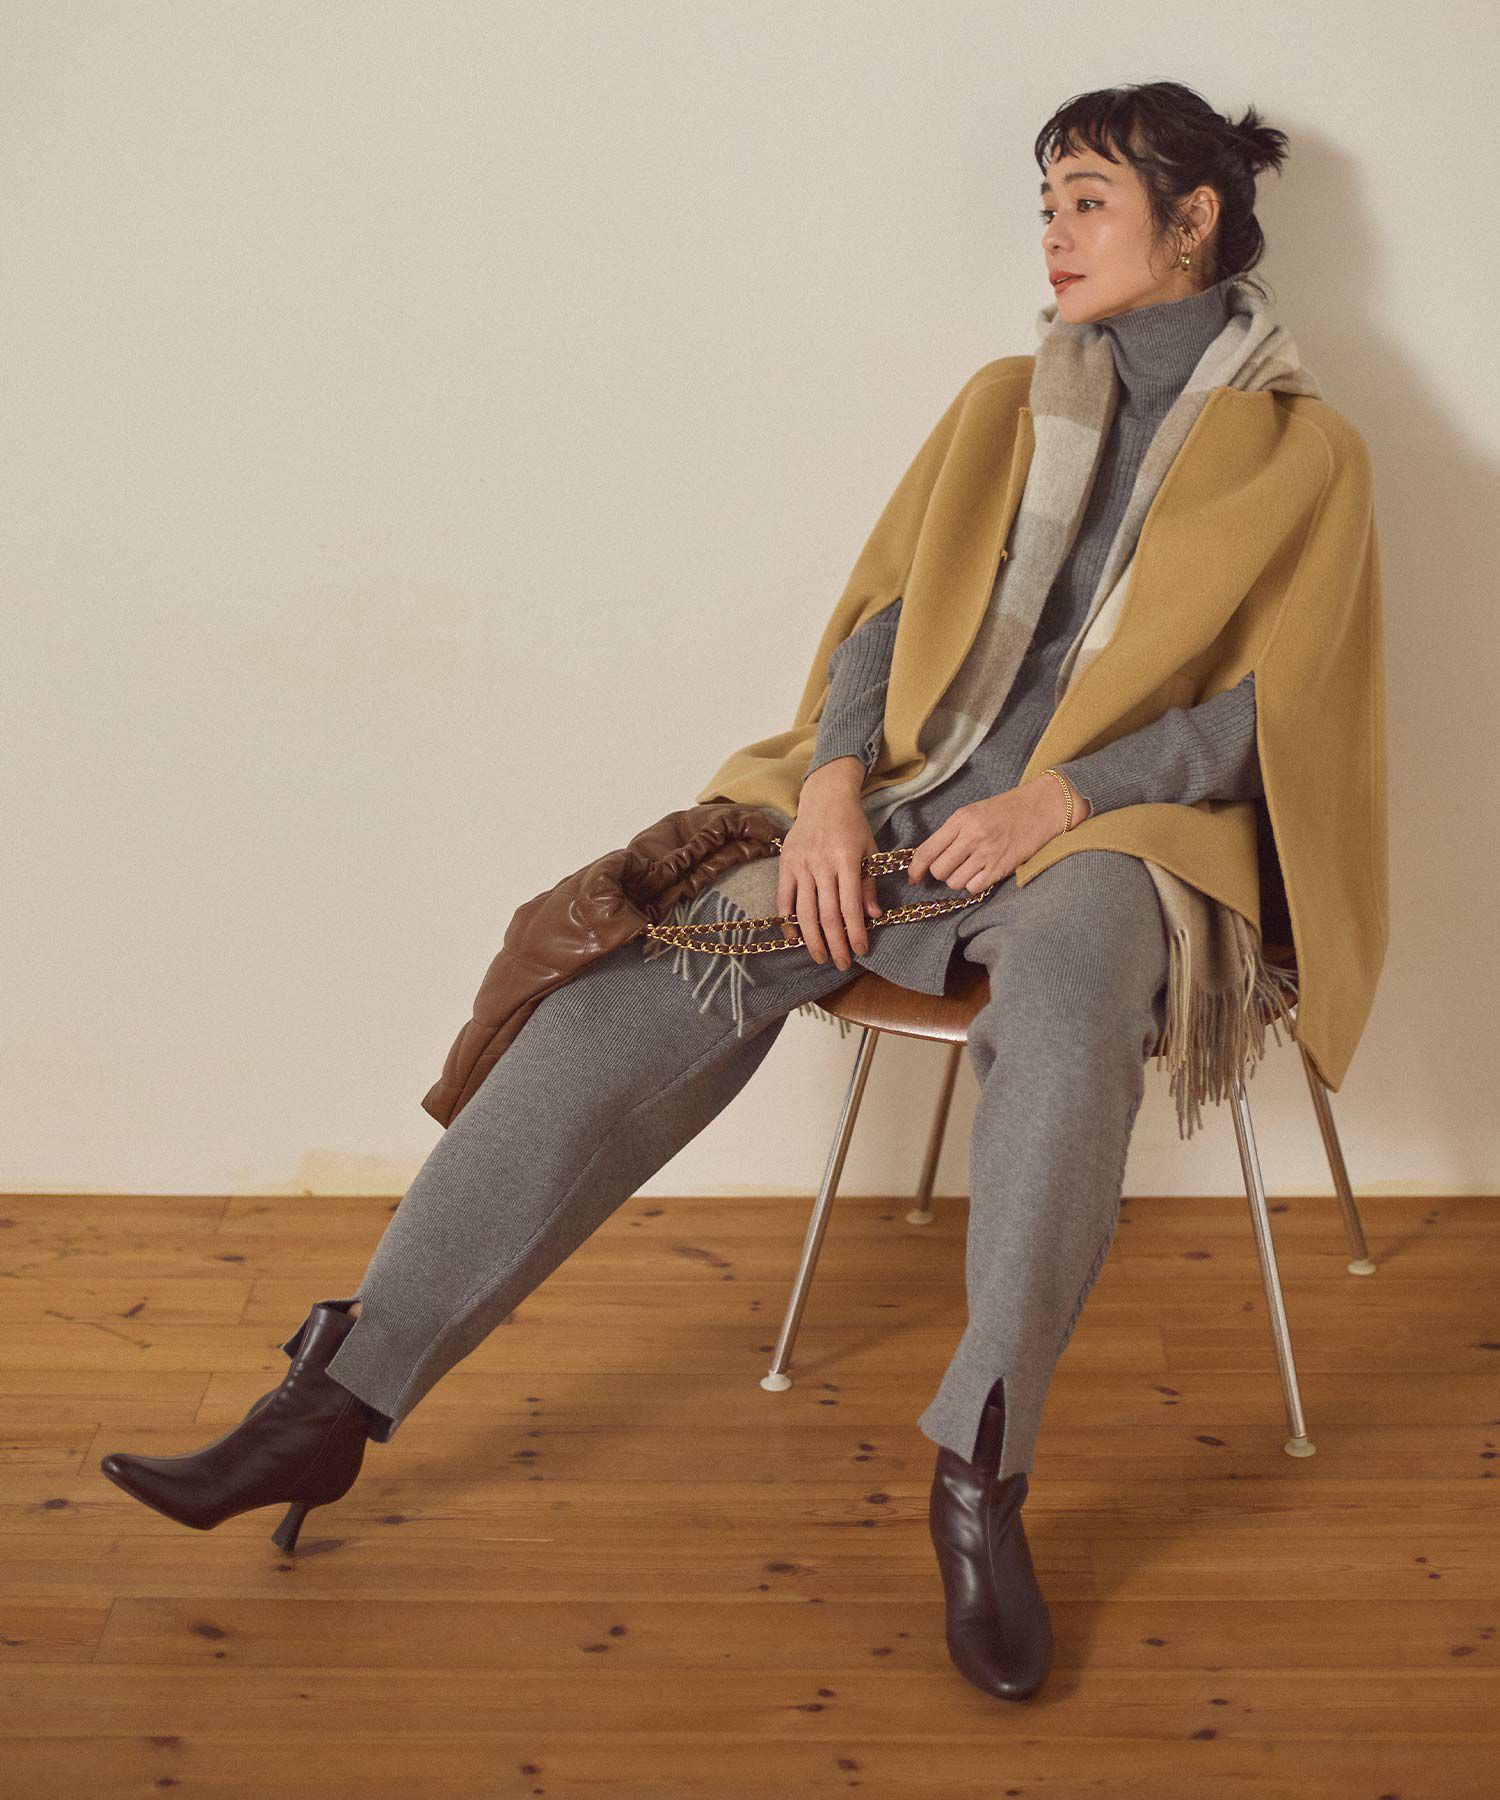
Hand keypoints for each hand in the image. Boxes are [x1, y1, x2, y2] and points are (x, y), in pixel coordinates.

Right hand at [780, 760, 883, 970]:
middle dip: (835, 943)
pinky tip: (794, 938)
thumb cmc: (852, 826)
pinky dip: (788, 921)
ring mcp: (801, 865)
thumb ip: (869, 884)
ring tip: (821, 957)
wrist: (824, 798)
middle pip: (827, 913)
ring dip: (812, 939)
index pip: (850, 905)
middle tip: (841, 963)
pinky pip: (784, 899)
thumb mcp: (870, 850)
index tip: (860, 950)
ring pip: (804, 910)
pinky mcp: (785, 865)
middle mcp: (822, 863)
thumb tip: (873, 916)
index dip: (855, 932)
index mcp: (847, 859)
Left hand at [904, 774, 1087, 892]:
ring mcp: (987, 853)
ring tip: (971, 867)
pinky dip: (974, 885)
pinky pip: (973, 888)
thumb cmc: (1004, 811)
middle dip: (941, 873)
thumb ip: (950, 833)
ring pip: (955, 882)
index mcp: (960, 820)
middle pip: (939, 871)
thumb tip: (927, 858)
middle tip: (953, 866)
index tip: (914, 877)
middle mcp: (971, 836)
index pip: (926, 851)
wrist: (1040, 808)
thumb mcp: (972, 813)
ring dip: (958, 879)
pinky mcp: (1001, 868)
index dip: (915, 869)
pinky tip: (982, 873)